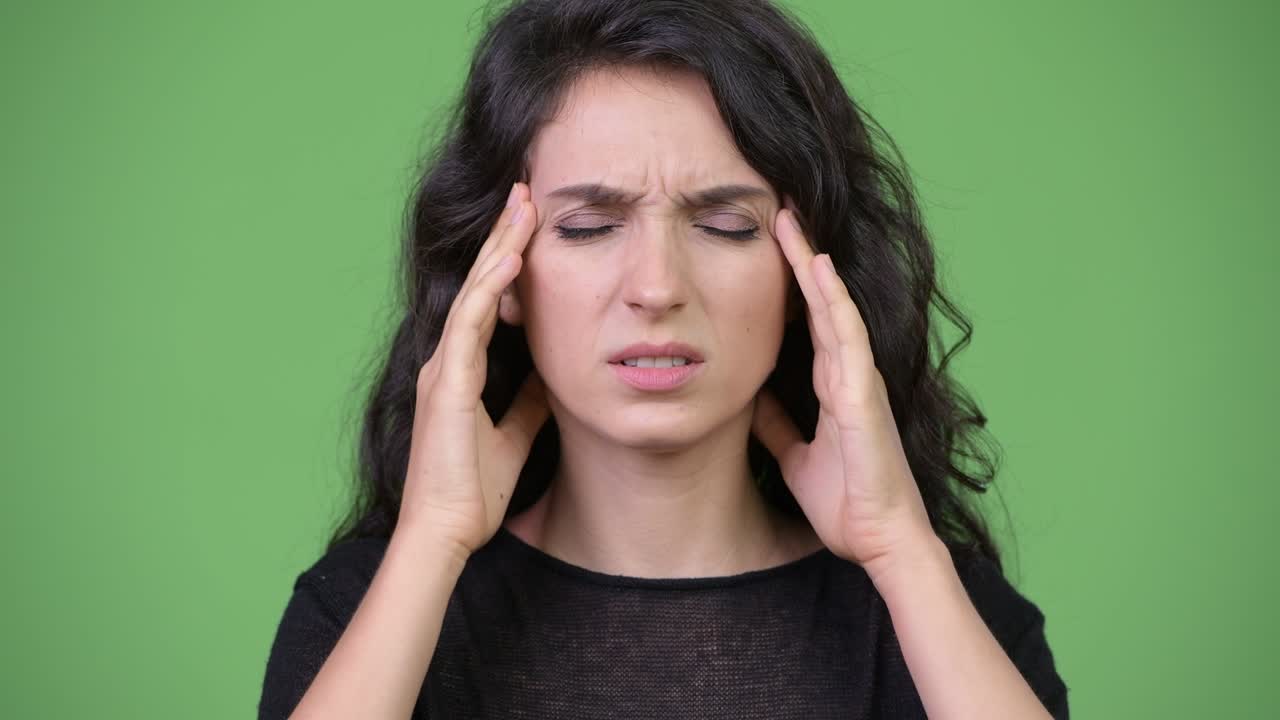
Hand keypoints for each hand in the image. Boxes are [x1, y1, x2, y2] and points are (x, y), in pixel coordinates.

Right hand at [399, 182, 550, 559]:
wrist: (445, 532)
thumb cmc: (472, 492)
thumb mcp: (513, 436)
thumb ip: (527, 402)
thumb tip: (550, 377)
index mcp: (461, 371)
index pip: (487, 301)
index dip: (507, 262)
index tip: (530, 226)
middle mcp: (448, 360)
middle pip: (479, 284)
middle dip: (503, 237)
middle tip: (525, 193)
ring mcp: (444, 367)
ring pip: (474, 291)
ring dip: (500, 246)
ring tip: (523, 205)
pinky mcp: (447, 382)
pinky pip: (471, 322)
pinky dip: (490, 286)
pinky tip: (512, 256)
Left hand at [751, 196, 935, 577]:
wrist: (879, 541)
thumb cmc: (846, 503)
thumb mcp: (794, 456)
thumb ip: (778, 424)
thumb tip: (750, 398)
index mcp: (832, 386)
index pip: (808, 321)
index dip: (789, 283)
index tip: (768, 244)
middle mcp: (847, 374)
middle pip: (820, 302)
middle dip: (799, 256)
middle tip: (778, 209)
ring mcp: (858, 380)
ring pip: (833, 307)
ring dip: (812, 263)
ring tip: (790, 220)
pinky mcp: (864, 395)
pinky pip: (847, 337)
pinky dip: (831, 301)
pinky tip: (817, 269)